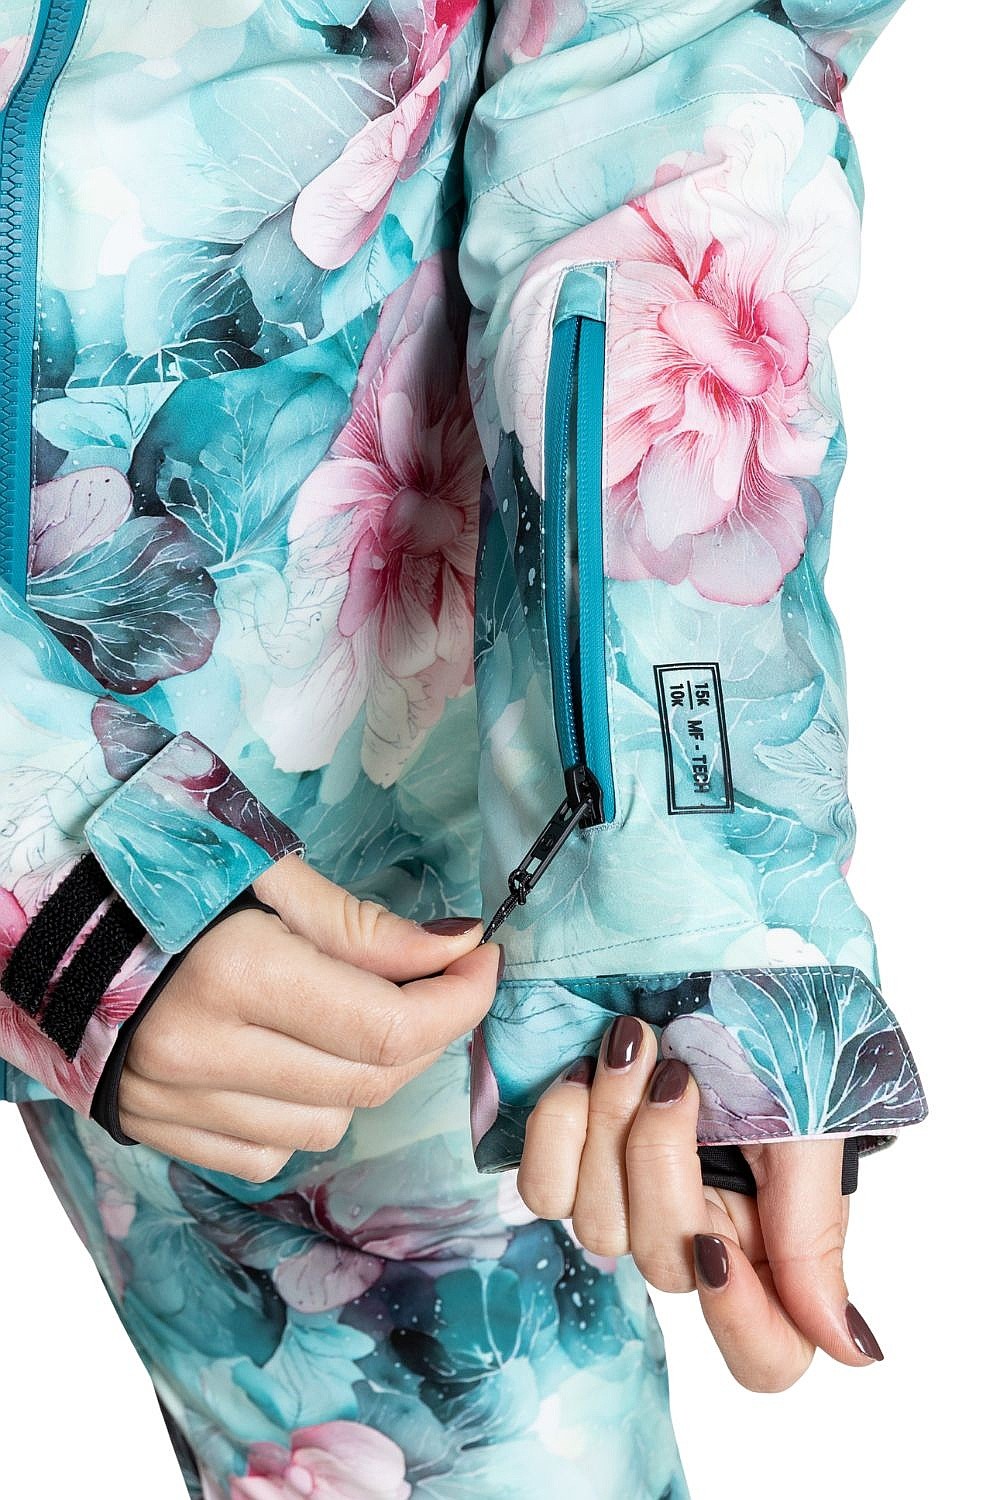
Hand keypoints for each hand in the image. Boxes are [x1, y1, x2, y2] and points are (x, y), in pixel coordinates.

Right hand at [117, 854, 500, 1181]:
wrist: (46, 929)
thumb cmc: (164, 883)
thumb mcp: (264, 876)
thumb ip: (361, 925)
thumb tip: (459, 947)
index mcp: (235, 973)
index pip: (387, 1026)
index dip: (458, 1000)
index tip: (482, 962)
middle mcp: (205, 1053)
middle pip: (370, 1079)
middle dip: (425, 1030)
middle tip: (432, 980)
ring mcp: (177, 1105)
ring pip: (329, 1124)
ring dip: (361, 1073)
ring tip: (339, 1013)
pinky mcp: (160, 1134)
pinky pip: (272, 1153)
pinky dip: (301, 1111)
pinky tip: (283, 1057)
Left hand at [517, 1015, 884, 1391]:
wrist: (714, 955)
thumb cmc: (778, 1033)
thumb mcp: (811, 1122)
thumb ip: (815, 1229)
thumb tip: (849, 1351)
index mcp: (770, 1241)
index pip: (765, 1355)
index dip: (740, 1323)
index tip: (715, 1240)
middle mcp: (698, 1236)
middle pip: (664, 1266)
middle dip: (660, 1159)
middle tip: (676, 1072)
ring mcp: (629, 1202)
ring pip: (596, 1226)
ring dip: (609, 1125)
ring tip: (632, 1044)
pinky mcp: (572, 1163)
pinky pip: (543, 1188)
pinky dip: (558, 1127)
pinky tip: (581, 1071)